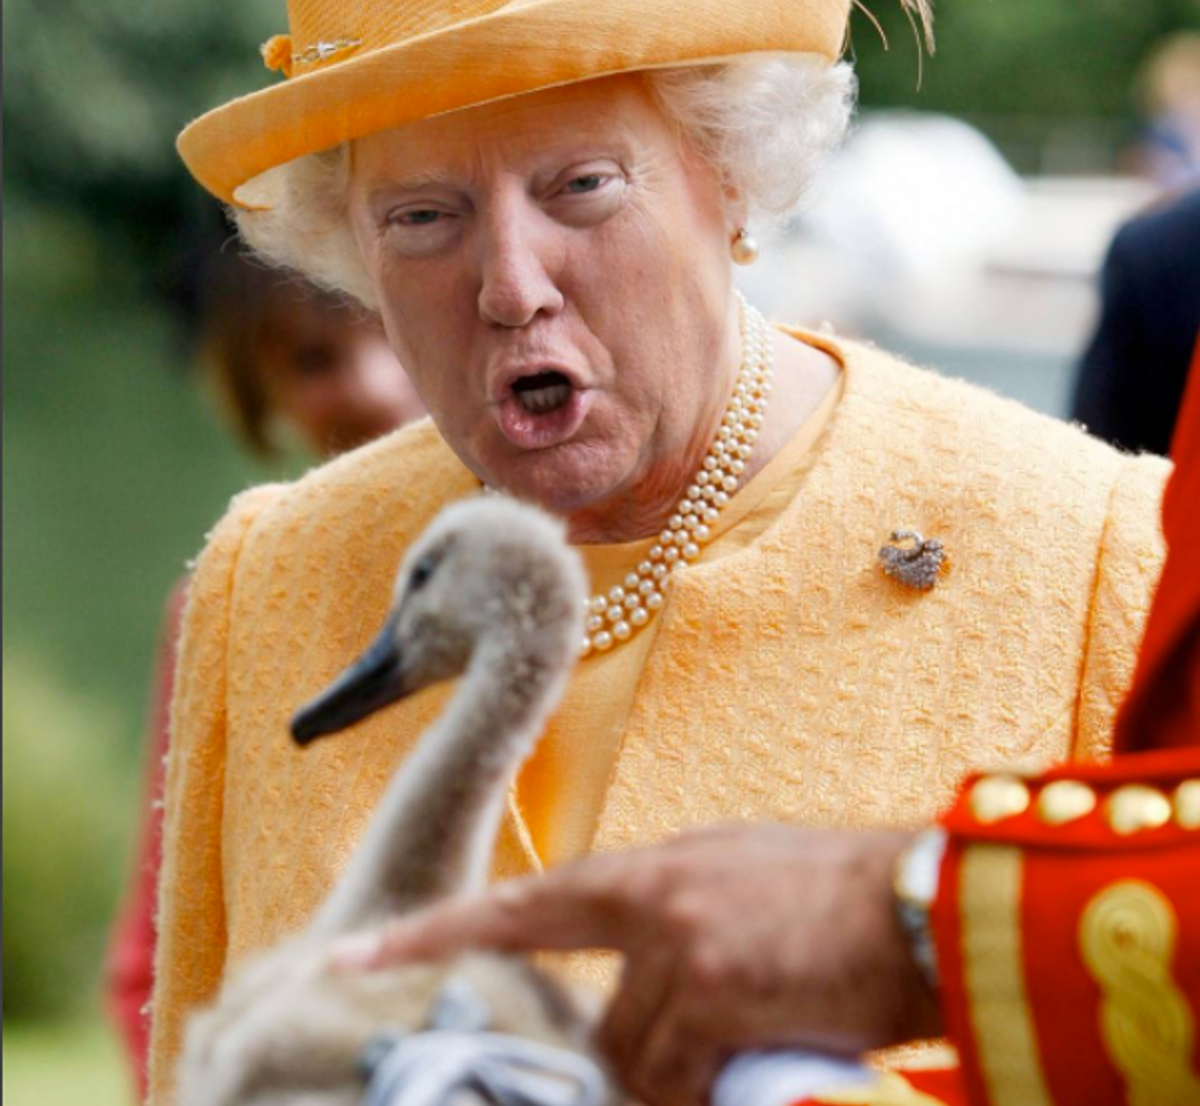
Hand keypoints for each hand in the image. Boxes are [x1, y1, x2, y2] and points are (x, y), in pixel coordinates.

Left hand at [331, 824, 942, 1105]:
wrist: (913, 898)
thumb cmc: (830, 889)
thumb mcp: (733, 875)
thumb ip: (667, 916)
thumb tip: (635, 973)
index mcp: (651, 869)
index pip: (524, 905)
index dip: (435, 933)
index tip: (355, 953)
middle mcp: (651, 900)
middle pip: (594, 1023)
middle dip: (613, 1069)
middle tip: (650, 1067)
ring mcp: (679, 946)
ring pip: (634, 1059)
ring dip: (669, 1083)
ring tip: (728, 1048)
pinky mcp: (715, 992)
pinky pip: (677, 1077)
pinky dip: (700, 1092)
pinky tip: (745, 1069)